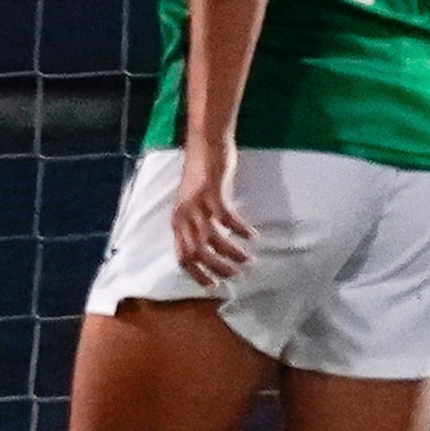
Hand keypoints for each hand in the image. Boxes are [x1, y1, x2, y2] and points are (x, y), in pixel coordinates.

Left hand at [167, 139, 255, 290]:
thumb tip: (207, 247)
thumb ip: (195, 224)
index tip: (214, 285)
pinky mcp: (212, 193)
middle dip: (217, 269)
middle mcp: (183, 216)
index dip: (197, 274)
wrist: (205, 145)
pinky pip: (227, 219)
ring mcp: (197, 205)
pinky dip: (240, 230)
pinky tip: (252, 236)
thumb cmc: (201, 176)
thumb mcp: (192, 204)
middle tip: (235, 275)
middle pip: (197, 254)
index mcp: (177, 221)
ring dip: (231, 254)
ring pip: (212, 240)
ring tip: (247, 259)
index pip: (182, 257)